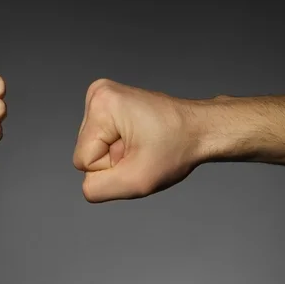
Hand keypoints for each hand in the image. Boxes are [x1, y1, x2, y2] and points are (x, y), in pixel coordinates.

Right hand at [73, 79, 203, 201]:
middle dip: (114, 160)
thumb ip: (99, 189)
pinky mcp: (109, 104)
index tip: (138, 155)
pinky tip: (140, 138)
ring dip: (118, 154)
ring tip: (143, 144)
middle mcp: (97, 94)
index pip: (83, 161)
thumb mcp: (136, 181)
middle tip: (143, 151)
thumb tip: (87, 185)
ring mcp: (102, 97)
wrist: (201, 129)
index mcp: (101, 104)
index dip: (112, 168)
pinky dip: (120, 146)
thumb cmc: (177, 148)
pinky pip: (101, 140)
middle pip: (86, 152)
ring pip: (94, 147)